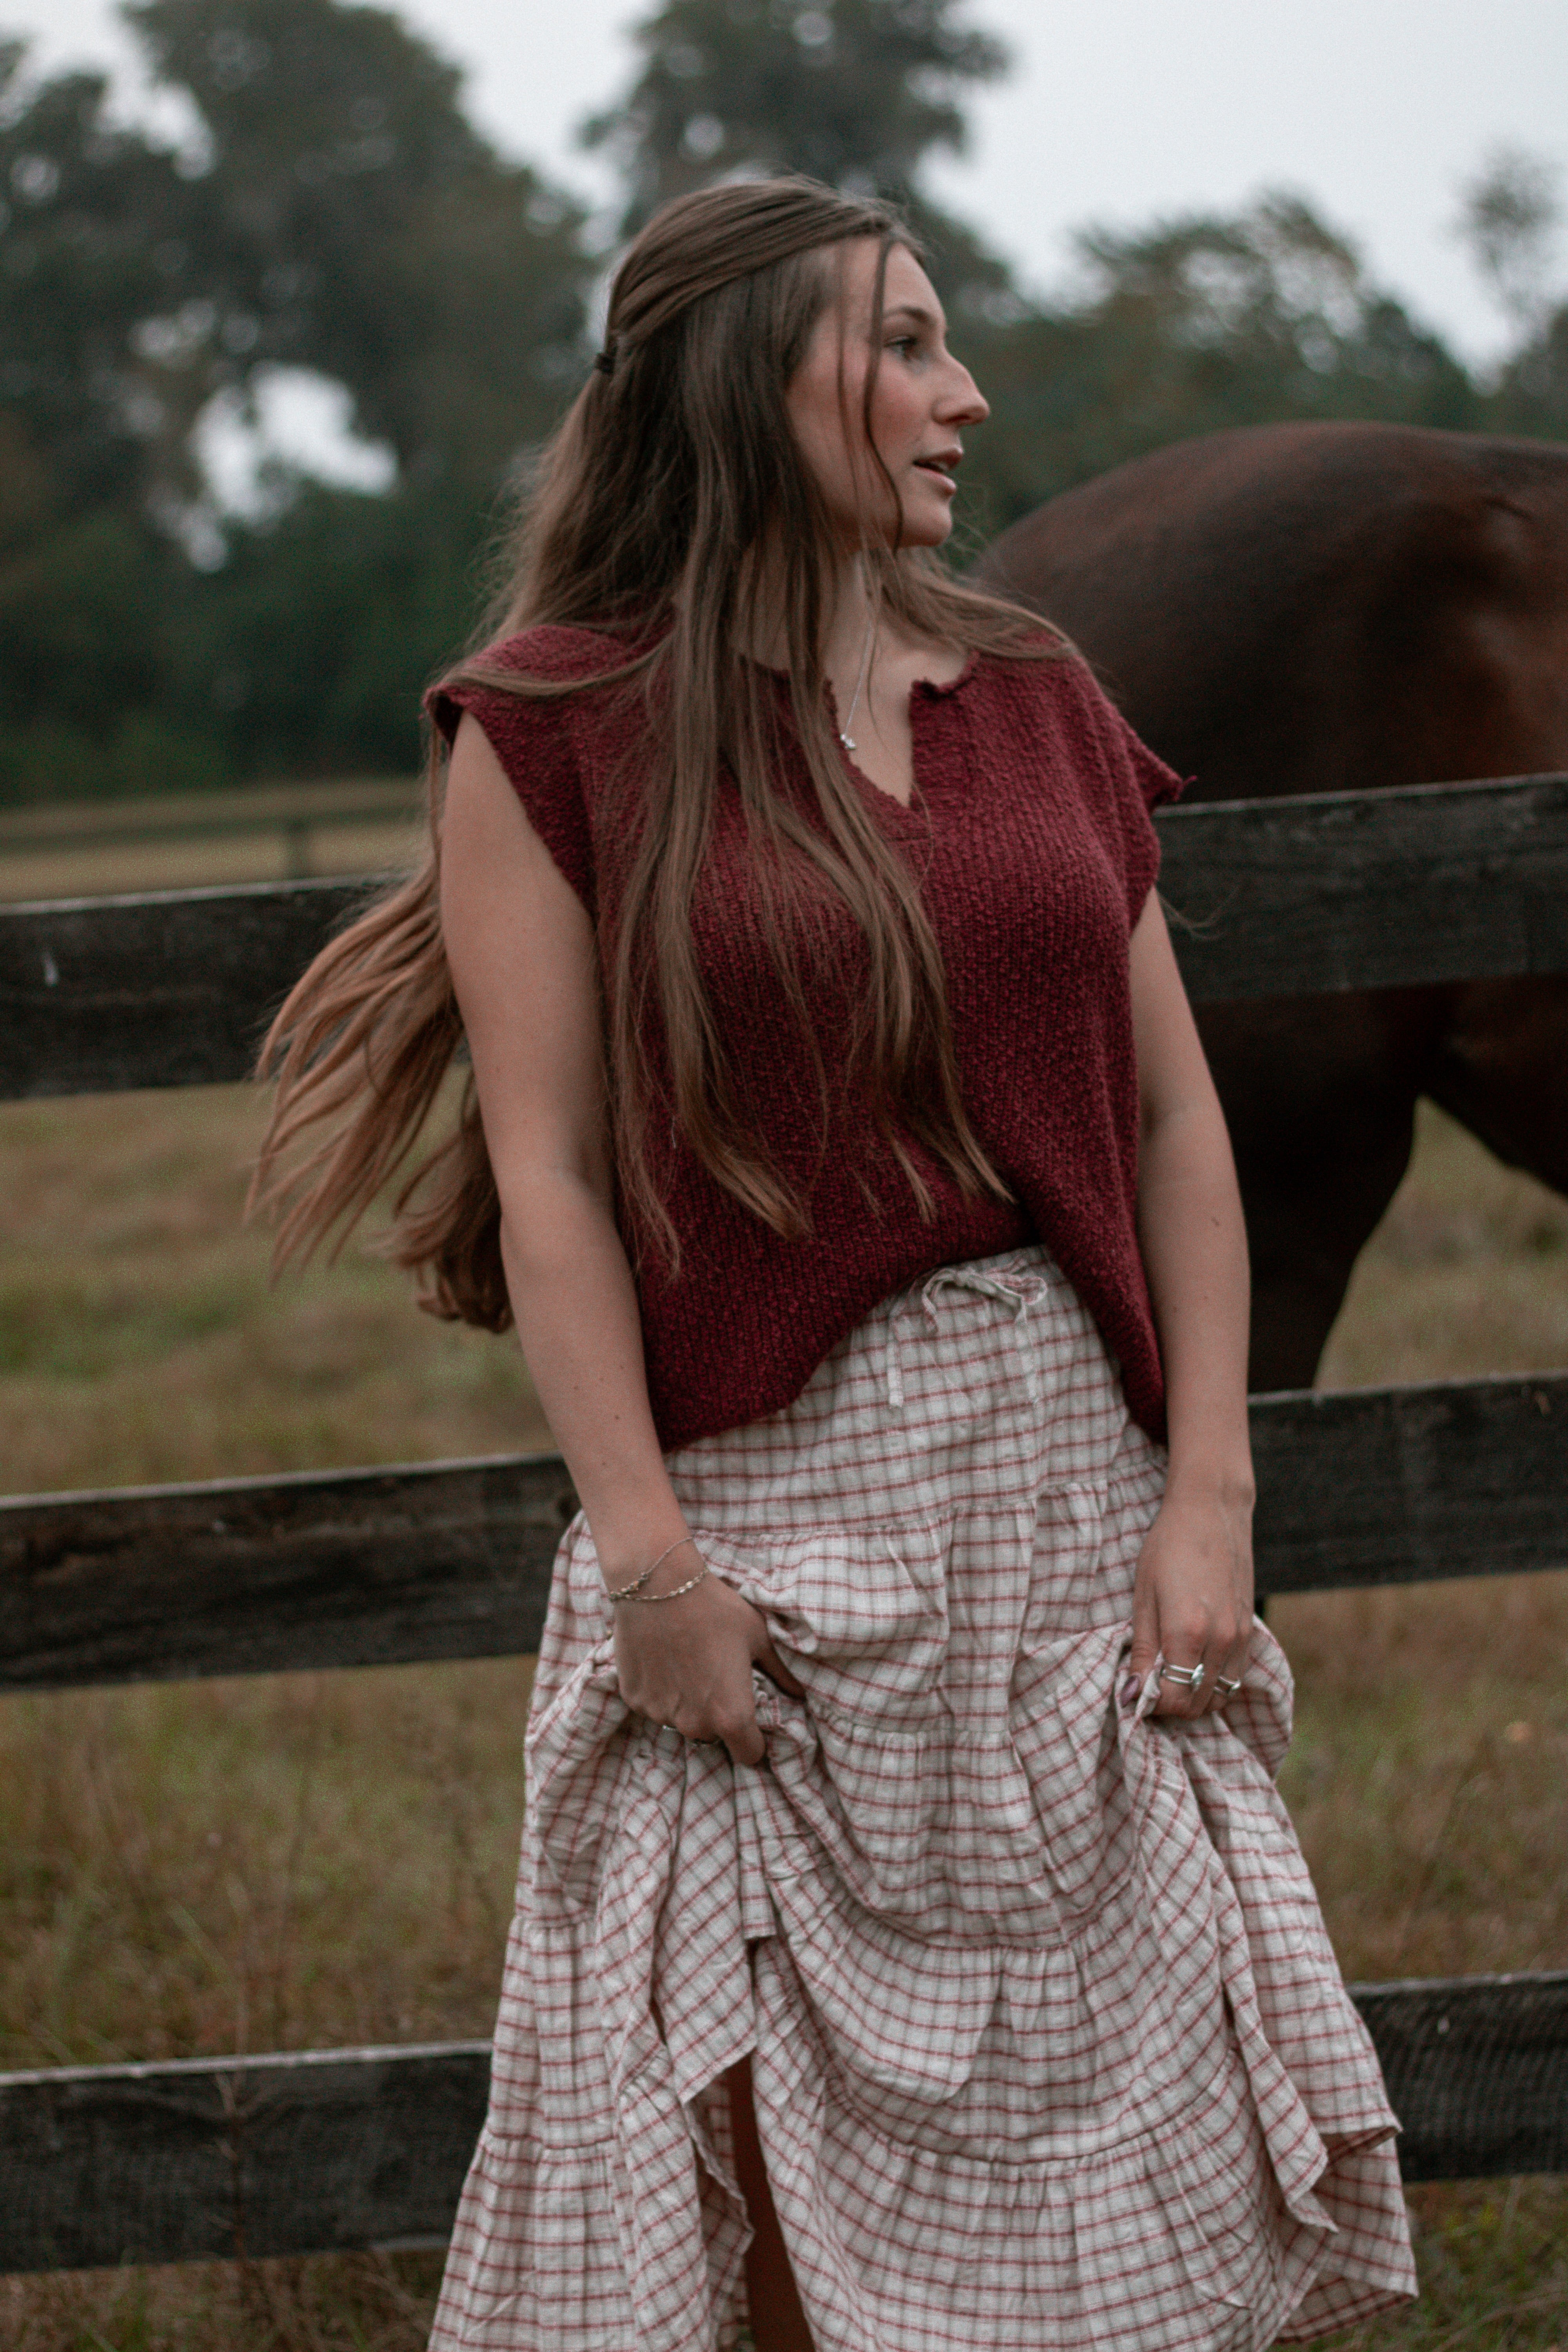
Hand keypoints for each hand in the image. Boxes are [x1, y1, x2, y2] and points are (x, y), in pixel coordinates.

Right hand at [613, 1560, 804, 1766]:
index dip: (754, 1740)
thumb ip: (780, 1673)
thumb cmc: (717, 1610)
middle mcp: (694, 1725)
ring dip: (687, 1702)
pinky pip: (655, 1705)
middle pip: (713, 1735)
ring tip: (688, 1662)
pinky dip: (661, 1690)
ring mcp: (660, 1714)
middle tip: (716, 1674)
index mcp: (731, 1716)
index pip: (749, 1754)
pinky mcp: (634, 1699)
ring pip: (682, 1719)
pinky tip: (663, 1658)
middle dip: (717, 1714)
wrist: (660, 1584)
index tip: (751, 1720)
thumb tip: (800, 1693)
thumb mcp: (758, 1639)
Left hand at [1125, 1486, 1253, 1719]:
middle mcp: (1221, 1642)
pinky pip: (1234, 1678)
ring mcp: (1240, 1638)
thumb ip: (1142, 1650)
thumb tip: (1131, 1696)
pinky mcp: (1250, 1632)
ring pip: (1218, 1696)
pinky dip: (1213, 1682)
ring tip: (1169, 1673)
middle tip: (1148, 1683)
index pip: (1173, 1700)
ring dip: (1192, 1696)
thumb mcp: (1143, 1597)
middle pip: (1196, 1705)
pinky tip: (1193, 1662)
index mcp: (1188, 1633)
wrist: (1211, 1511)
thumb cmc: (1167, 1548)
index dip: (1151, 1704)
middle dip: (1170, 1704)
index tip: (1135, 1690)